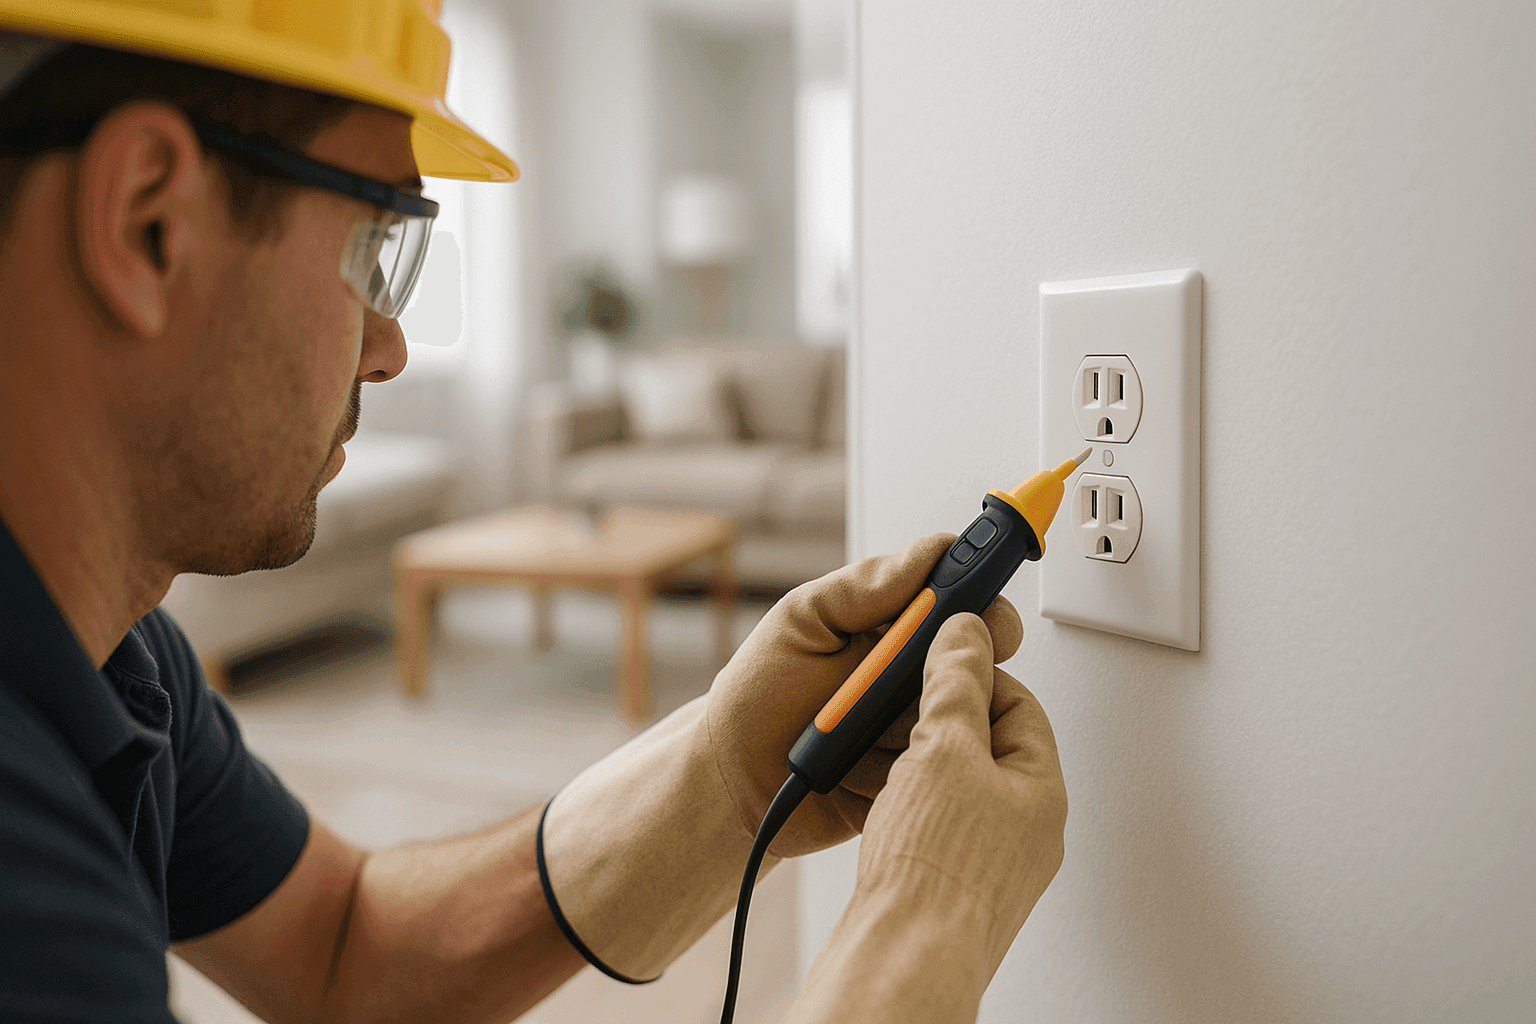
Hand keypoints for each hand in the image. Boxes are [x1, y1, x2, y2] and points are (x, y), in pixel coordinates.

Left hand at [706, 532, 1022, 855]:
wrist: (735, 785)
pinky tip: (874, 768)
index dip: (978, 594)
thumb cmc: (756, 700)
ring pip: (966, 713)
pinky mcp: (917, 776)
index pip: (961, 595)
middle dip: (962, 664)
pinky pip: (946, 768)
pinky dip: (918, 766)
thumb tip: (928, 552)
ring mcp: (918, 725)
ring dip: (929, 719)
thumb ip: (862, 587)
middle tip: (912, 676)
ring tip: (867, 732)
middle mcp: (914, 673)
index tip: (975, 601)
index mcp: (893, 627)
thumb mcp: (799, 623)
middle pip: (979, 656)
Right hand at [858, 612, 1066, 978]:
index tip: (936, 660)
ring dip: (911, 760)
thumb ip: (954, 683)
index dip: (974, 674)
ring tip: (877, 758)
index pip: (1018, 704)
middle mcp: (1021, 827)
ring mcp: (986, 859)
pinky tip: (874, 804)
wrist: (902, 956)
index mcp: (1040, 791)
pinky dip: (898, 800)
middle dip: (935, 719)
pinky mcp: (946, 881)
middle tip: (897, 708)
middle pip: (981, 742)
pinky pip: (927, 821)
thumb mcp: (944, 747)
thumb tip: (966, 635)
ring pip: (949, 782)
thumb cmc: (935, 873)